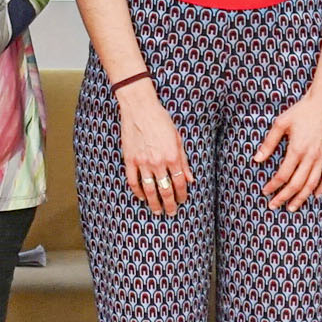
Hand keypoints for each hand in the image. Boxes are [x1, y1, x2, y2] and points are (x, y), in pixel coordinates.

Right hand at [115, 88, 191, 215]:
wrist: (140, 108)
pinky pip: (133, 181)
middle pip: (165, 191)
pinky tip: (142, 198)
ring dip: (154, 203)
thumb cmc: (161, 120)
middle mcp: (158, 162)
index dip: (182, 195)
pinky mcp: (130, 160)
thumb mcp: (177, 139)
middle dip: (169, 204)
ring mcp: (143, 162)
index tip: (182, 201)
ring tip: (157, 211)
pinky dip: (138, 192)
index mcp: (173, 156)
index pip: (180, 183)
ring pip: (149, 190)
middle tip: (171, 212)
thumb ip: (184, 161)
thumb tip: (191, 179)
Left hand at [255, 85, 321, 211]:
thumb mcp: (281, 123)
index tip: (265, 192)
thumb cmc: (303, 109)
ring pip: (312, 184)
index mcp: (297, 149)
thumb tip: (257, 159)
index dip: (273, 186)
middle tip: (274, 205)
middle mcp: (311, 156)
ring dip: (301, 198)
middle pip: (296, 184)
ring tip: (292, 207)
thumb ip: (269, 143)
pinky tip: (316, 195)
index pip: (282, 175)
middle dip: (284, 197)